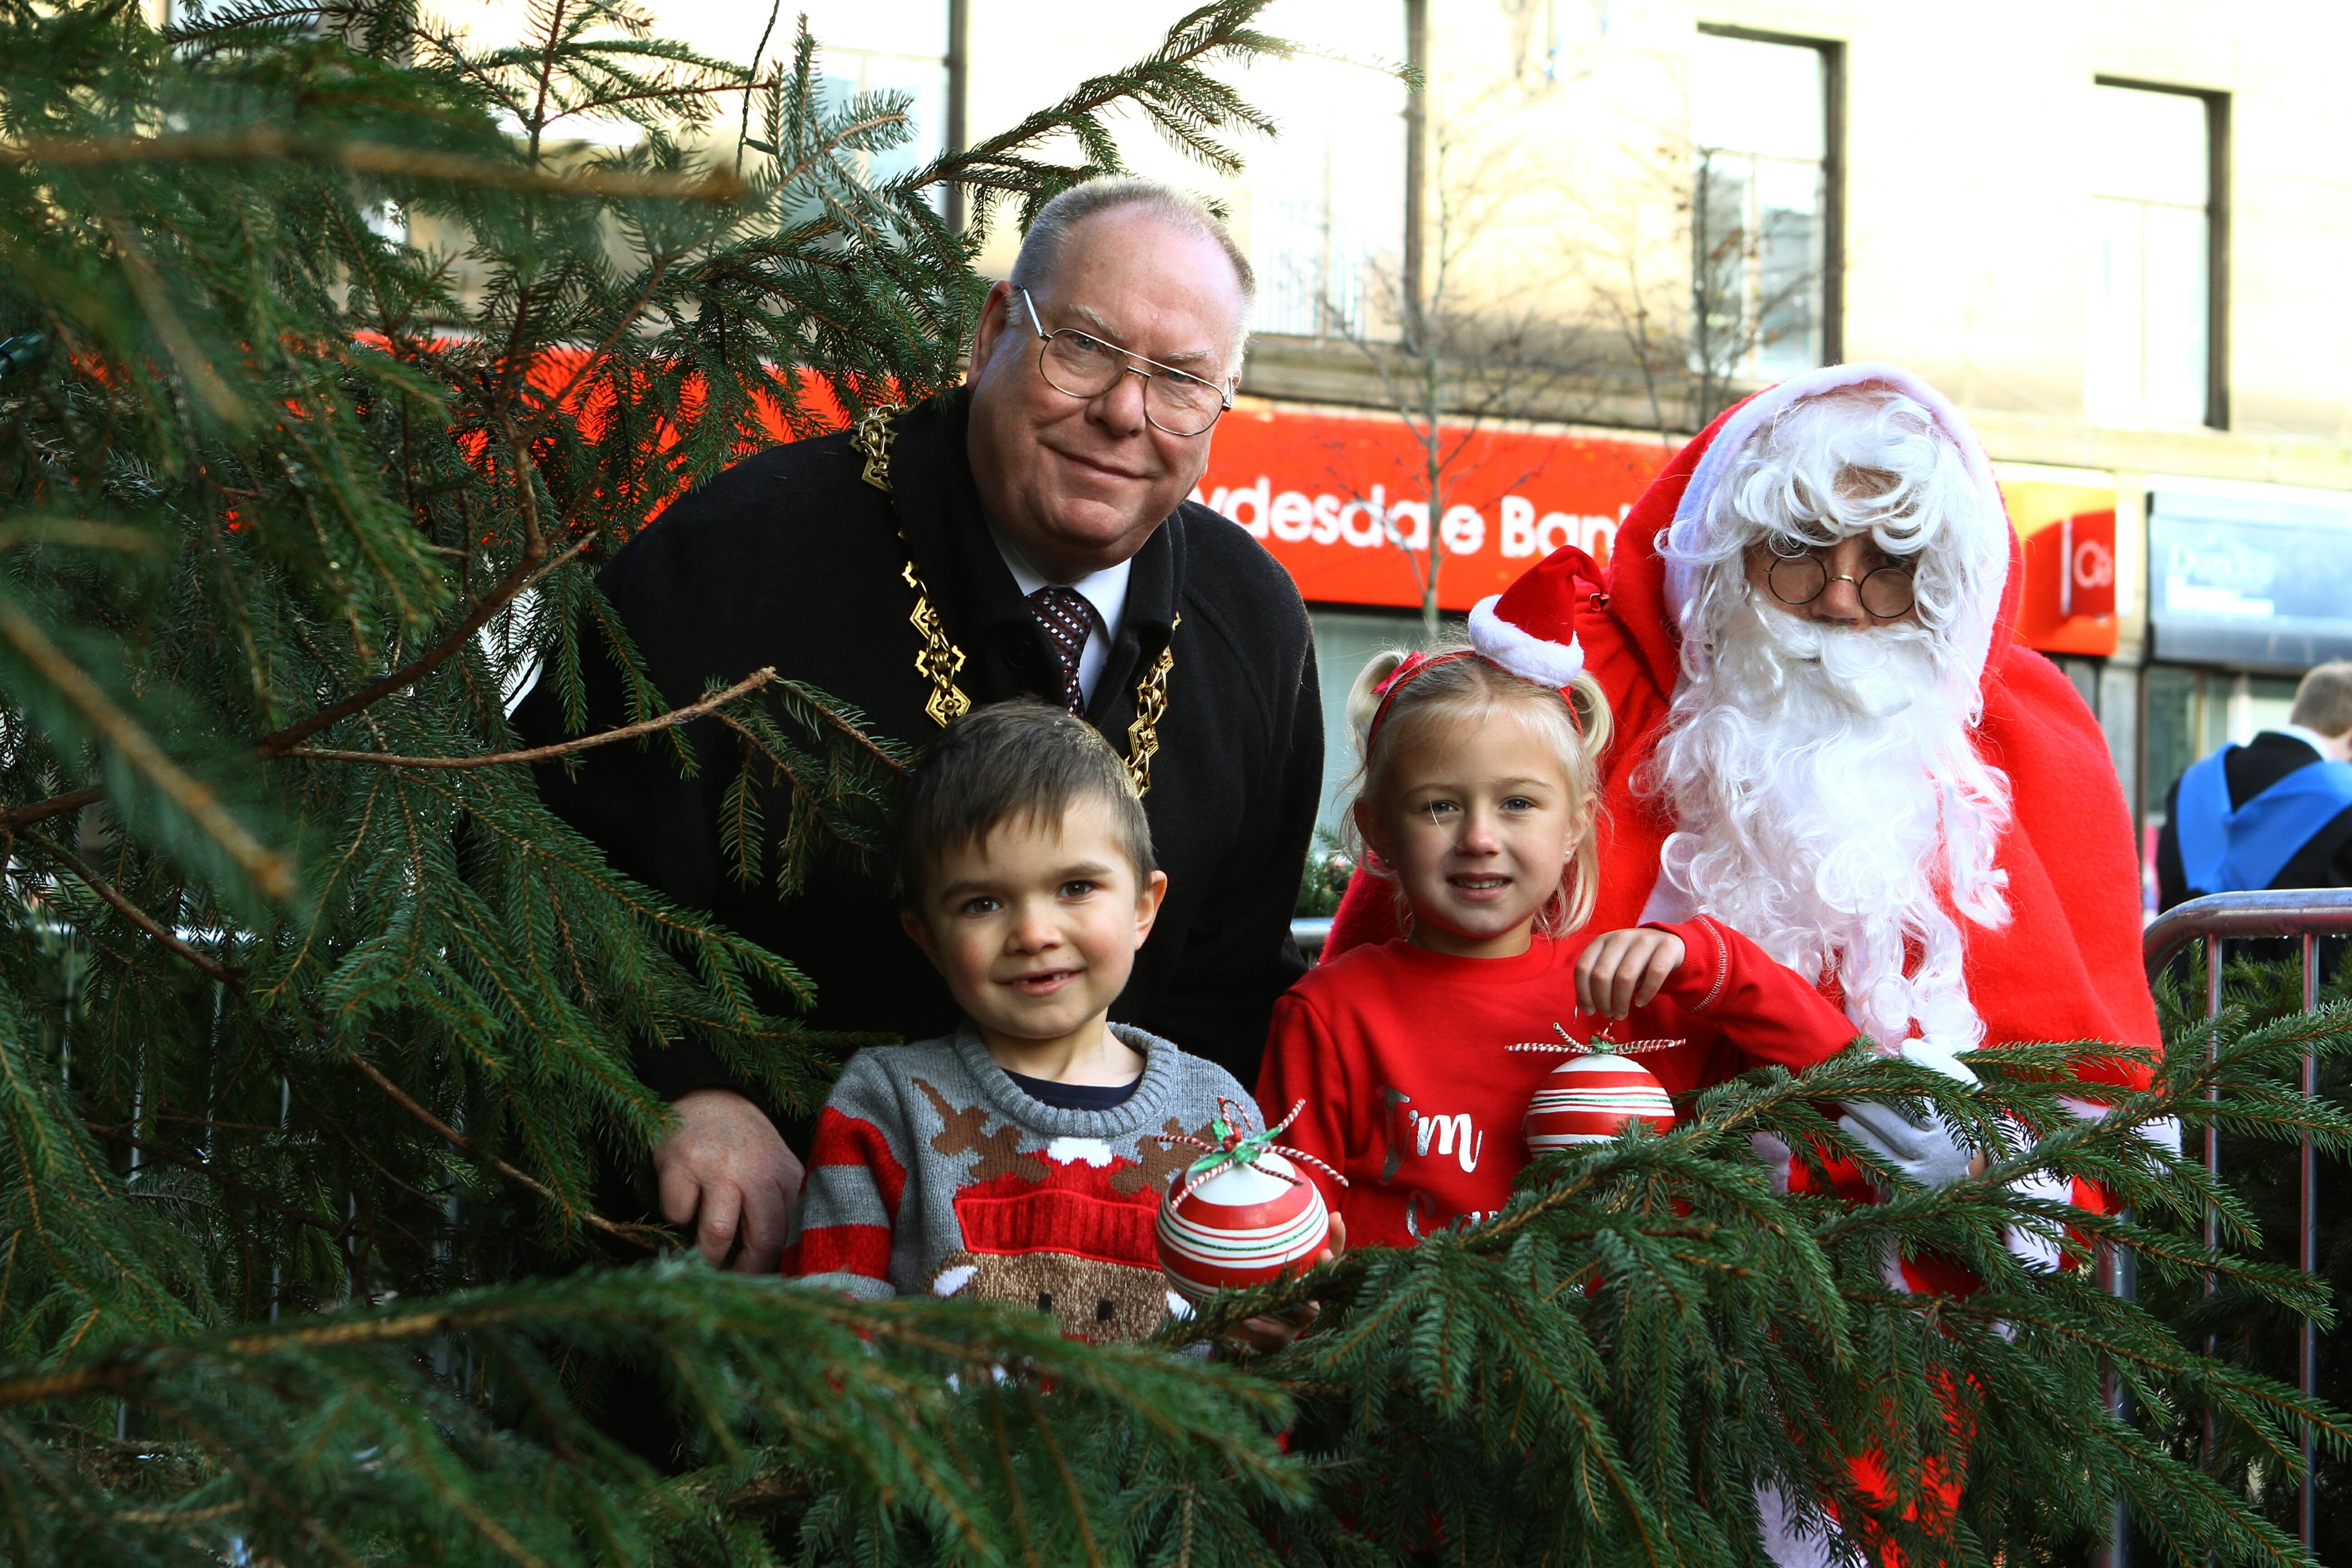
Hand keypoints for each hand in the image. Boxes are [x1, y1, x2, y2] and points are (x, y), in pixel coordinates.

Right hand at [652, 1088, 804, 1272]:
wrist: (707, 1094)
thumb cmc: (744, 1146)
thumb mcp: (774, 1169)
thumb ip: (780, 1209)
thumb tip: (779, 1267)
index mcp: (786, 1176)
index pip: (788, 1235)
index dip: (772, 1269)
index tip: (760, 1288)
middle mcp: (757, 1171)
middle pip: (761, 1241)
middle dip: (743, 1274)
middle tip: (729, 1284)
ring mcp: (717, 1166)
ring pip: (717, 1236)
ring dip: (706, 1256)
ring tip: (702, 1256)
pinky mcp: (679, 1163)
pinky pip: (677, 1213)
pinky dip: (676, 1216)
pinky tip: (683, 1200)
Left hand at [1223, 1213, 1346, 1353]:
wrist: (1235, 1328)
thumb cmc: (1249, 1289)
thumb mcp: (1251, 1264)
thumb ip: (1255, 1241)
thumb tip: (1241, 1199)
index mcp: (1307, 1279)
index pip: (1329, 1255)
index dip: (1336, 1238)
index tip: (1335, 1217)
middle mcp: (1308, 1298)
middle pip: (1326, 1282)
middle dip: (1328, 1268)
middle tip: (1324, 1254)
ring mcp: (1297, 1320)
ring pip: (1309, 1310)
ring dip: (1303, 1299)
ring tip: (1298, 1288)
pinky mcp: (1281, 1339)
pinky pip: (1275, 1332)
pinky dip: (1263, 1324)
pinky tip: (1249, 1318)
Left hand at [1574, 928, 1685, 1018]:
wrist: (1667, 944)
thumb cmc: (1634, 960)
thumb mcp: (1613, 965)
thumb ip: (1598, 980)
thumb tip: (1585, 1007)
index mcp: (1601, 941)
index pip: (1583, 968)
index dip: (1584, 993)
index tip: (1589, 1011)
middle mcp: (1620, 938)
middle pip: (1602, 975)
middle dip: (1602, 1000)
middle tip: (1607, 1014)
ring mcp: (1644, 940)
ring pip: (1625, 977)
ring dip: (1621, 1001)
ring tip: (1621, 1014)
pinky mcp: (1666, 947)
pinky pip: (1654, 974)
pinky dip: (1646, 993)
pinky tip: (1640, 1003)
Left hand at [1837, 1036, 1981, 1189]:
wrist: (1944, 1176)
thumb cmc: (1939, 1118)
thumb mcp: (1951, 1089)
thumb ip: (1943, 1058)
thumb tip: (1931, 1041)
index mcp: (1967, 1112)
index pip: (1949, 1079)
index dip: (1927, 1059)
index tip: (1905, 1049)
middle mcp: (1952, 1137)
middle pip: (1910, 1099)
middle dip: (1878, 1079)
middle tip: (1854, 1068)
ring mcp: (1930, 1161)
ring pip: (1888, 1125)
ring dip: (1859, 1105)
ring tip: (1841, 1093)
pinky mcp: (1909, 1181)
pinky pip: (1876, 1153)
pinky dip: (1857, 1134)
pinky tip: (1846, 1122)